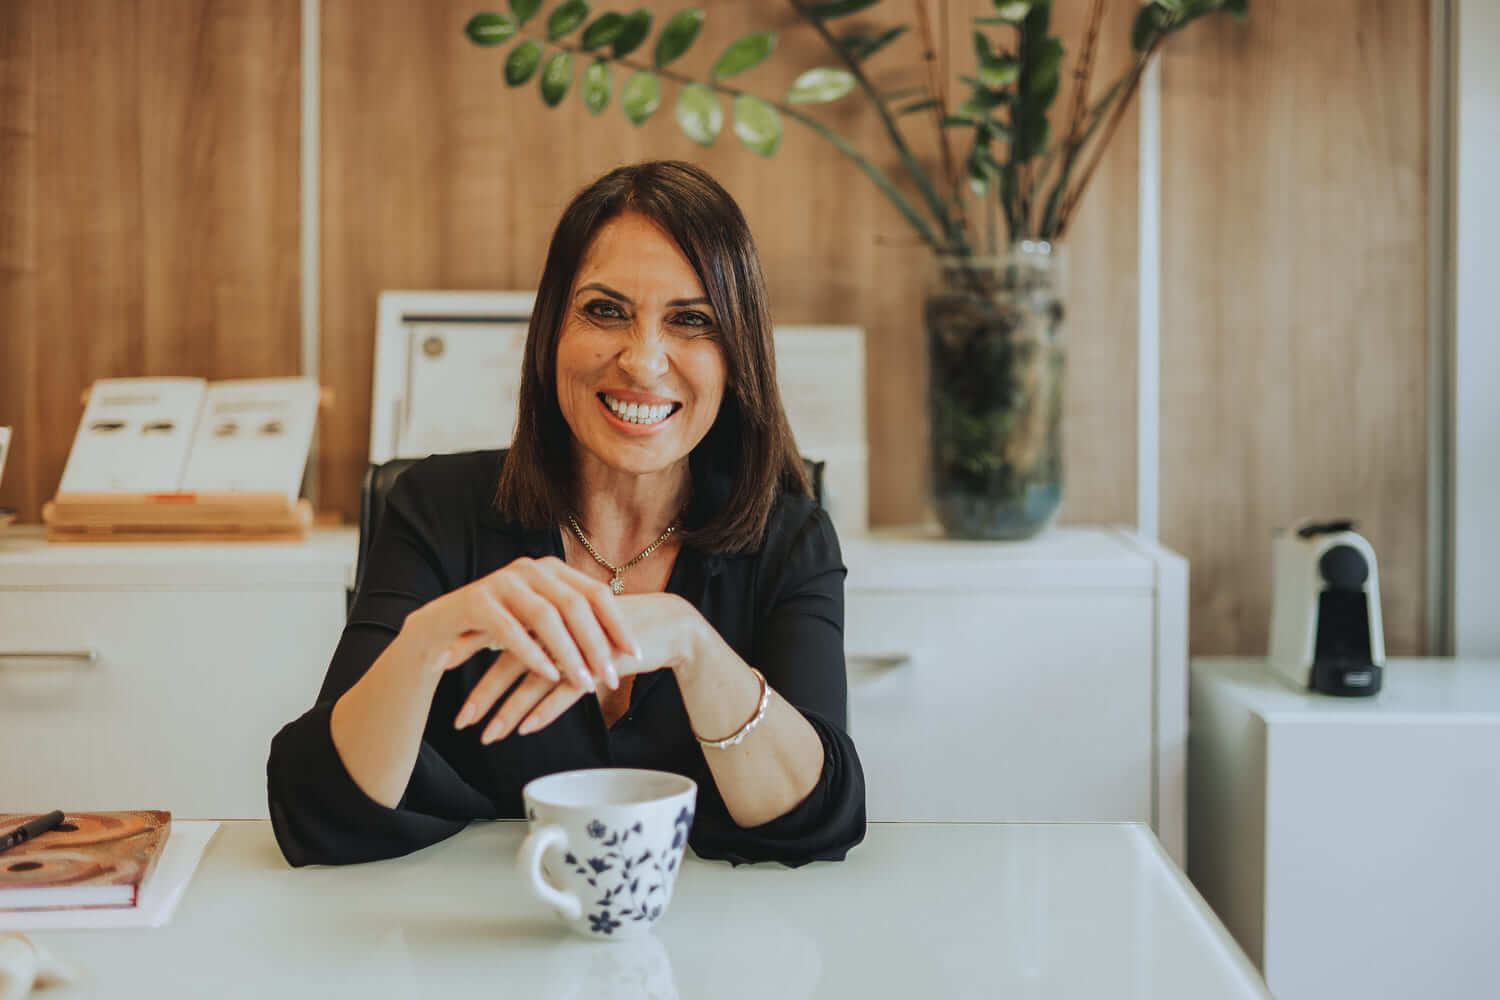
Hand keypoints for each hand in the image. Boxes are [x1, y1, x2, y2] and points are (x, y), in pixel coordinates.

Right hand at [399, 554, 636, 703]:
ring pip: (545, 617)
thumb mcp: (541, 622)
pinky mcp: (476, 601)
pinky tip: (549, 676)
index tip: (636, 653)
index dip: (618, 624)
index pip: (595, 593)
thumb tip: (624, 644)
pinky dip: (533, 655)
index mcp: (552, 569)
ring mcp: (502, 581)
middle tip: (612, 677)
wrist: (442, 629)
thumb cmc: (500, 629)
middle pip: (575, 605)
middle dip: (596, 644)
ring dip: (568, 653)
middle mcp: (530, 568)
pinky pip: (510, 630)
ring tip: (584, 684)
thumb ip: (575, 623)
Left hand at [459, 592, 704, 743]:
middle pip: (512, 657)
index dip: (470, 646)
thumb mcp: (576, 628)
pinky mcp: (601, 662)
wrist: (667, 626)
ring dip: (508, 710)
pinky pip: (565, 691)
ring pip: (534, 679)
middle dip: (484, 692)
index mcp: (550, 608)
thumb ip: (545, 636)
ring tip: (487, 735)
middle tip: (460, 719)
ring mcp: (581, 643)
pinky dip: (544, 711)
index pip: (502, 626)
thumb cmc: (617, 630)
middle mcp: (560, 623)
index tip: (440, 664)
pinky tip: (524, 729)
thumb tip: (507, 646)